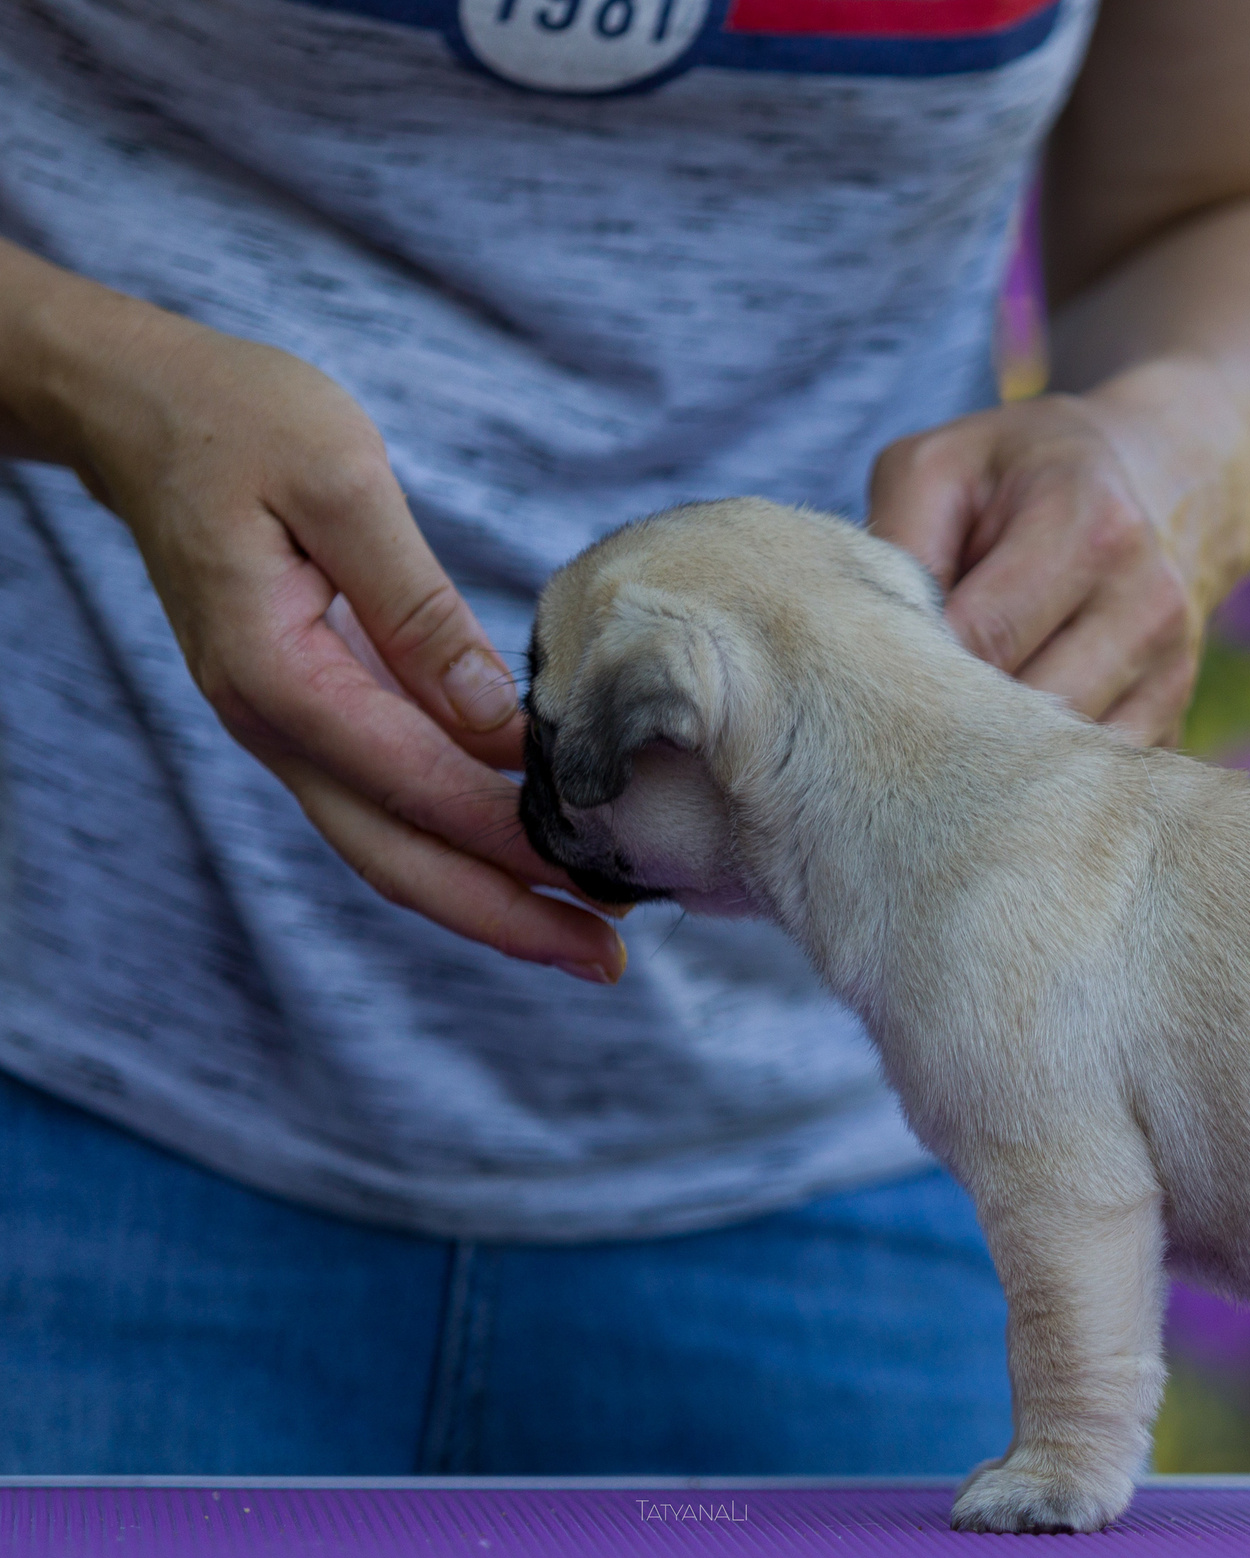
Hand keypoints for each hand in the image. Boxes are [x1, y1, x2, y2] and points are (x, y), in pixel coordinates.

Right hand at [5, 264, 624, 980]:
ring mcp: (284, 728)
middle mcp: (272, 723)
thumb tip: (492, 712)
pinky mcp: (309, 714)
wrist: (141, 408)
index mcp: (276, 672)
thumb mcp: (340, 479)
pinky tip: (527, 859)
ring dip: (487, 899)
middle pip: (395, 857)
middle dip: (506, 917)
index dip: (511, 838)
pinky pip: (384, 805)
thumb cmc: (241, 420)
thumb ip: (414, 602)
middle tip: (611, 961)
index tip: (604, 872)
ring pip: (388, 847)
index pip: (414, 783)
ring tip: (590, 934)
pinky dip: (457, 846)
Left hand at [867, 366, 1249, 745]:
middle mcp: (1146, 601)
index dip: (917, 667)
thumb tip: (874, 646)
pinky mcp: (1173, 717)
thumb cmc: (1021, 478)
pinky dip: (1037, 780)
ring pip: (1061, 759)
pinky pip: (1092, 782)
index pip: (987, 635)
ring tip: (943, 735)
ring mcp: (1170, 669)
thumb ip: (901, 538)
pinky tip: (998, 751)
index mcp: (1089, 525)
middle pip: (1028, 711)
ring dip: (993, 760)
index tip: (871, 676)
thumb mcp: (943, 466)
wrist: (1159, 482)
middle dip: (953, 721)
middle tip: (895, 717)